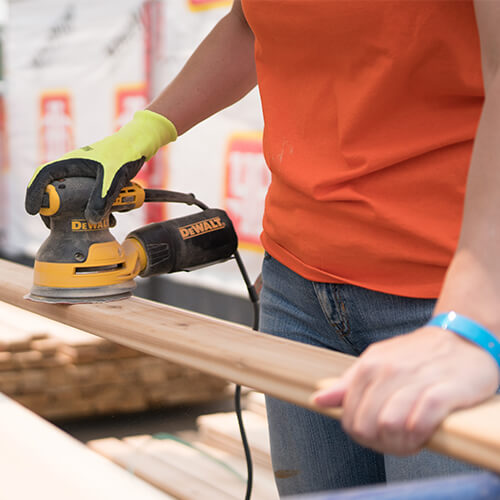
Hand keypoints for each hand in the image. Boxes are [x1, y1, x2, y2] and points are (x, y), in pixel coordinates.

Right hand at [25, 110, 176, 222]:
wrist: (140, 146)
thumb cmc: (124, 154)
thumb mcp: (113, 177)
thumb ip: (102, 197)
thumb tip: (90, 219)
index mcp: (70, 162)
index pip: (43, 176)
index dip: (34, 193)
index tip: (33, 210)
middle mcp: (74, 169)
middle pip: (55, 191)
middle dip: (54, 210)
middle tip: (54, 226)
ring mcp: (84, 177)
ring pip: (72, 198)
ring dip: (75, 213)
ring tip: (82, 226)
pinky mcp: (96, 184)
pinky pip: (88, 200)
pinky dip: (92, 210)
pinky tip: (104, 219)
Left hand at [313, 327, 498, 454]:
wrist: (462, 339)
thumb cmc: (416, 355)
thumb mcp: (377, 361)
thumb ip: (348, 383)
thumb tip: (318, 400)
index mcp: (369, 365)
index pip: (349, 415)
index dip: (359, 433)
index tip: (374, 435)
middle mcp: (389, 371)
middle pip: (365, 425)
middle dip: (377, 442)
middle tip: (393, 441)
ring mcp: (415, 380)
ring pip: (389, 426)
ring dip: (398, 443)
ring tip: (409, 439)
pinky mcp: (444, 391)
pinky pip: (420, 423)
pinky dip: (418, 435)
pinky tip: (423, 433)